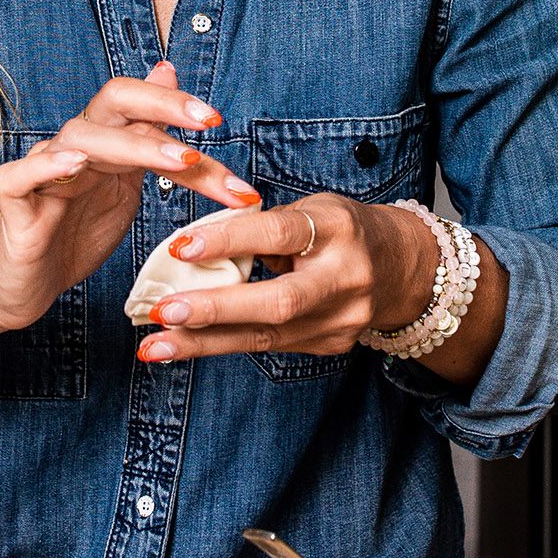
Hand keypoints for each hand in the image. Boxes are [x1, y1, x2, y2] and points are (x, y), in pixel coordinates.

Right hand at [0, 61, 262, 332]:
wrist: (26, 283)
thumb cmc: (75, 233)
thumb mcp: (127, 186)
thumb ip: (153, 141)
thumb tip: (169, 73)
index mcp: (107, 142)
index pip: (143, 106)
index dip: (179, 107)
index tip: (219, 121)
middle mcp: (75, 145)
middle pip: (114, 102)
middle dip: (165, 107)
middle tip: (209, 124)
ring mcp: (42, 170)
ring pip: (81, 138)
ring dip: (132, 145)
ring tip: (178, 160)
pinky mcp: (14, 203)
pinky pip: (20, 175)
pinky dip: (46, 166)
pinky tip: (75, 163)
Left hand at [133, 195, 438, 362]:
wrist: (401, 267)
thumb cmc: (341, 229)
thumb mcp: (311, 210)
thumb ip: (262, 227)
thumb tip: (198, 247)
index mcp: (338, 229)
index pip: (281, 233)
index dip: (231, 239)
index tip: (182, 246)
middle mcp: (346, 278)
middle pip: (278, 301)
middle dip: (214, 309)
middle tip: (162, 311)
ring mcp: (342, 319)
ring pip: (266, 336)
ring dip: (204, 342)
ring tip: (155, 346)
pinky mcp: (331, 344)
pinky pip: (268, 347)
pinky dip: (221, 345)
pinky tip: (182, 346)